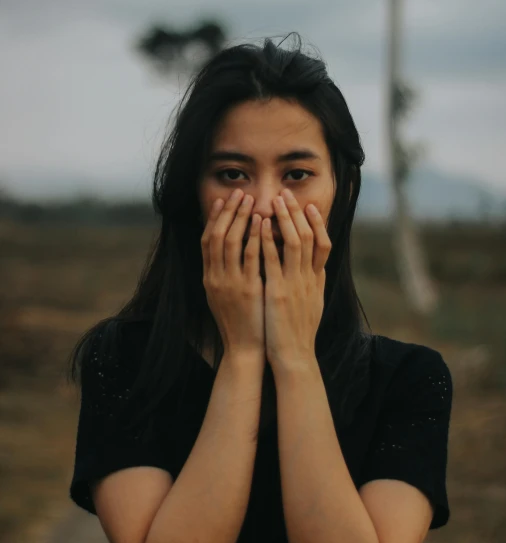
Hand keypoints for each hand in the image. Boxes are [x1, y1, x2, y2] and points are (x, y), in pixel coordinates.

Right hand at [201, 189, 264, 360]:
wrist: (245, 349)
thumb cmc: (239, 322)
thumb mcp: (224, 296)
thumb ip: (224, 273)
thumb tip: (228, 250)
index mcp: (209, 278)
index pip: (206, 240)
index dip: (214, 218)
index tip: (222, 200)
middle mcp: (215, 278)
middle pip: (216, 236)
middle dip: (227, 212)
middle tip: (238, 192)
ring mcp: (230, 283)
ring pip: (230, 242)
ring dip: (240, 218)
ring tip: (250, 200)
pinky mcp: (248, 290)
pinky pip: (250, 257)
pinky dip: (255, 237)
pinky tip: (263, 222)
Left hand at [260, 188, 331, 371]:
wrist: (295, 358)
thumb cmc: (298, 334)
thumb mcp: (311, 305)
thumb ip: (312, 284)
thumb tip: (315, 270)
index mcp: (317, 282)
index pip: (324, 244)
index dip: (318, 223)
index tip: (309, 206)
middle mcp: (310, 279)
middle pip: (310, 237)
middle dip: (298, 213)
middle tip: (288, 193)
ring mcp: (296, 285)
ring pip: (296, 243)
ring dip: (285, 219)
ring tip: (275, 200)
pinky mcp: (280, 293)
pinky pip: (274, 260)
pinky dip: (268, 240)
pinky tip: (260, 225)